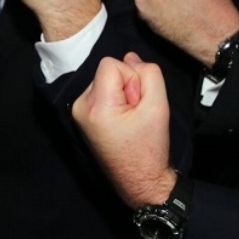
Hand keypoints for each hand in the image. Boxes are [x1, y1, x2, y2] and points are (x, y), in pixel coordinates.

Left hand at [72, 52, 175, 207]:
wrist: (140, 181)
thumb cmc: (149, 148)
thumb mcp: (159, 106)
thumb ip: (148, 74)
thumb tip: (131, 57)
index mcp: (96, 106)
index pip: (111, 64)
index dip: (131, 78)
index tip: (137, 103)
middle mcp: (81, 107)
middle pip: (107, 71)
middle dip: (126, 86)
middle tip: (135, 114)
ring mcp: (79, 113)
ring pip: (105, 80)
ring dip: (121, 94)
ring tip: (129, 119)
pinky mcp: (82, 117)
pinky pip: (101, 92)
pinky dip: (114, 101)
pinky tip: (122, 121)